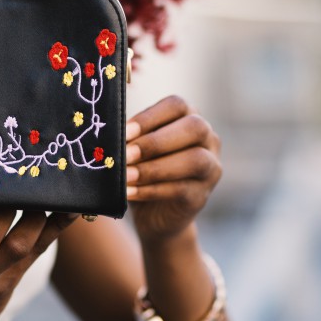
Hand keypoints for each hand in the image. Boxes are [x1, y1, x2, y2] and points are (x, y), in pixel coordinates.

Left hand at [126, 96, 221, 241]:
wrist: (154, 214)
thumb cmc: (142, 170)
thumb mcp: (135, 149)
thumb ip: (130, 137)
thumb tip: (110, 132)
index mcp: (188, 117)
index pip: (176, 105)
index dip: (150, 117)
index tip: (124, 131)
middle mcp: (207, 138)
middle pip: (194, 128)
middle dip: (156, 141)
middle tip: (126, 154)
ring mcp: (210, 167)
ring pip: (195, 160)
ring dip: (155, 168)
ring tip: (126, 176)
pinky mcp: (201, 196)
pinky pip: (182, 189)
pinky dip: (151, 190)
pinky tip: (129, 192)